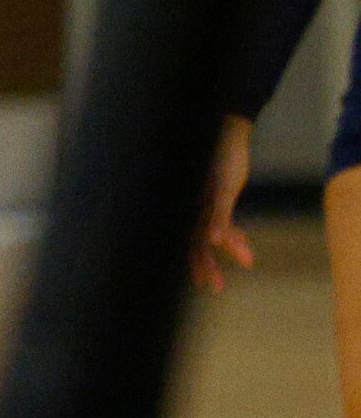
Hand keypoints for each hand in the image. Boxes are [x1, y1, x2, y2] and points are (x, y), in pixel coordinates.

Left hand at [193, 115, 256, 292]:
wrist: (224, 130)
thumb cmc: (218, 161)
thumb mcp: (223, 193)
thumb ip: (220, 218)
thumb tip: (219, 241)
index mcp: (192, 206)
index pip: (192, 238)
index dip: (196, 261)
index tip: (204, 282)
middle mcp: (192, 202)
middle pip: (194, 237)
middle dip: (203, 263)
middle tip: (216, 287)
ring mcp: (202, 193)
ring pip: (204, 226)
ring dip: (216, 249)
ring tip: (225, 270)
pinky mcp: (217, 184)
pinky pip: (215, 207)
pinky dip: (217, 224)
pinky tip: (215, 240)